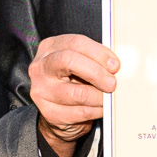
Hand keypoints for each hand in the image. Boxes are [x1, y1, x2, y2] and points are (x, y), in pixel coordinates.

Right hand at [28, 32, 118, 156]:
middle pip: (69, 60)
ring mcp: (41, 90)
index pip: (75, 43)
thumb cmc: (73, 82)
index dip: (99, 53)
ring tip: (110, 98)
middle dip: (96, 72)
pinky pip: (80, 112)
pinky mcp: (49, 112)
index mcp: (50, 48)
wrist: (58, 112)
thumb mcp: (80, 64)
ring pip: (77, 92)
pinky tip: (102, 108)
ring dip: (100, 97)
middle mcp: (41, 67)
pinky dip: (97, 110)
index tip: (115, 64)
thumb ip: (94, 60)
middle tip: (112, 83)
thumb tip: (116, 65)